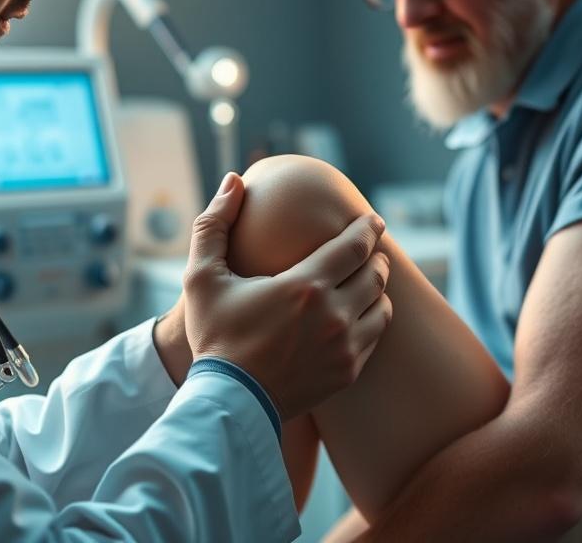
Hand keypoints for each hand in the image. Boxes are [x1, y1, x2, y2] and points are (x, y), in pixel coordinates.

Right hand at [183, 172, 392, 420]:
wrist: (228, 402)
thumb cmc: (213, 334)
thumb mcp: (200, 276)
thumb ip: (214, 224)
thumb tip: (233, 180)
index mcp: (304, 286)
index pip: (355, 246)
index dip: (368, 228)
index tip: (373, 219)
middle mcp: (333, 315)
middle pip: (375, 273)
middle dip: (375, 255)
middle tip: (371, 247)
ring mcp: (344, 347)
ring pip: (381, 305)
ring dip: (378, 287)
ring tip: (368, 278)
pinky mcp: (347, 372)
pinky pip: (374, 336)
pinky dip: (373, 319)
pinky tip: (361, 313)